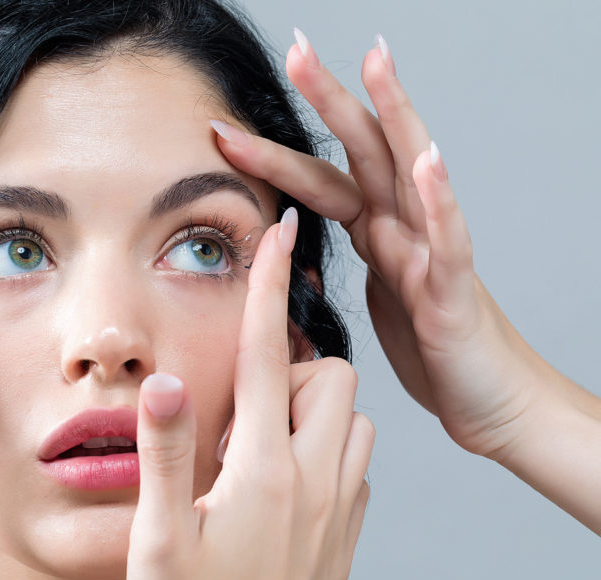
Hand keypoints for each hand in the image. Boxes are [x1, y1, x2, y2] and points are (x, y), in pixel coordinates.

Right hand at [125, 210, 372, 579]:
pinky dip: (328, 446)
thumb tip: (166, 379)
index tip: (278, 234)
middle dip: (296, 360)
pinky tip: (283, 477)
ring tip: (260, 435)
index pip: (268, 356)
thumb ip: (166, 452)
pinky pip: (355, 463)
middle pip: (332, 377)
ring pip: (353, 419)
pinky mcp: (346, 537)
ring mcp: (338, 510)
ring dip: (314, 406)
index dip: (269, 287)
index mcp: (262, 471)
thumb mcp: (158, 538)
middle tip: (244, 391)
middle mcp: (313, 480)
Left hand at [212, 32, 553, 459]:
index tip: (223, 126)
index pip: (320, 179)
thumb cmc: (433, 350)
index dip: (273, 153)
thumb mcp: (376, 298)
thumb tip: (299, 256)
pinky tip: (430, 161)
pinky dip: (442, 198)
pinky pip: (449, 239)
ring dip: (393, 116)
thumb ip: (347, 264)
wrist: (489, 400)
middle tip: (296, 47)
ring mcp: (432, 251)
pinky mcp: (454, 290)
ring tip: (375, 64)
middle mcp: (403, 229)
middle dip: (329, 99)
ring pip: (411, 172)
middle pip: (362, 151)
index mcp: (377, 233)